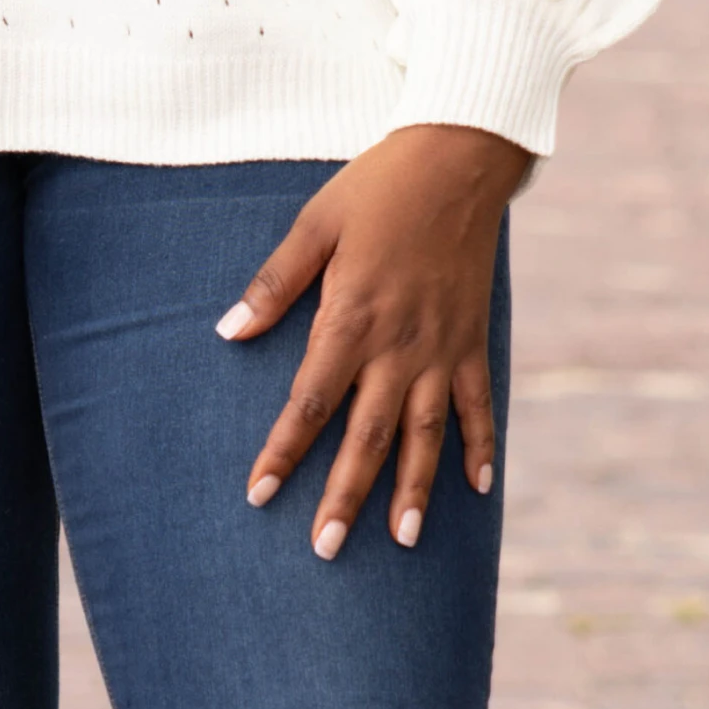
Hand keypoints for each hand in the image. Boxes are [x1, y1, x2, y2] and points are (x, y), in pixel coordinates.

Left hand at [215, 124, 528, 557]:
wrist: (458, 159)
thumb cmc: (377, 188)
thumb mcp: (314, 224)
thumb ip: (275, 284)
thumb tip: (228, 332)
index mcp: (352, 317)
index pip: (310, 401)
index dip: (283, 450)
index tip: (259, 493)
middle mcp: (400, 345)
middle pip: (368, 435)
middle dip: (344, 495)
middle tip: (324, 549)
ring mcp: (444, 347)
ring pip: (426, 434)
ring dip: (413, 490)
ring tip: (401, 541)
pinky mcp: (476, 339)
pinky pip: (480, 405)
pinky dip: (480, 446)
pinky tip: (477, 488)